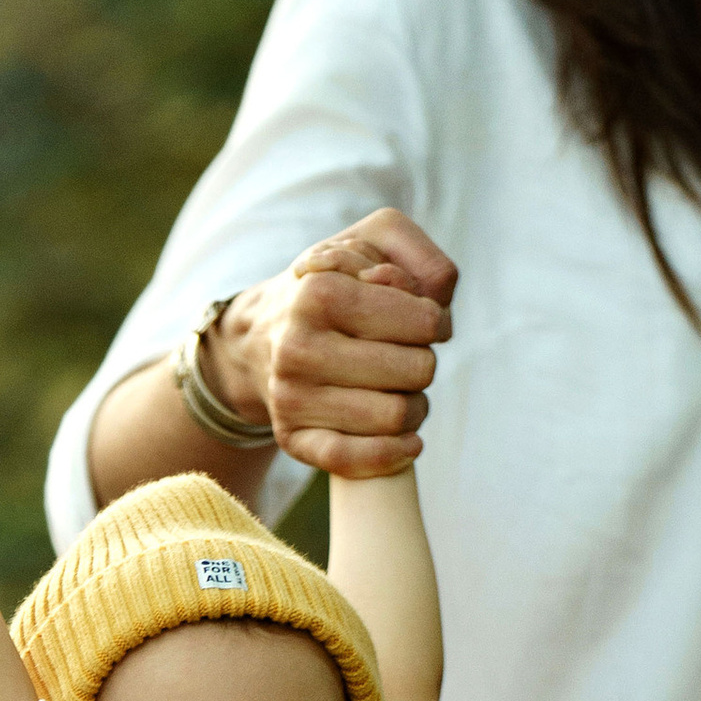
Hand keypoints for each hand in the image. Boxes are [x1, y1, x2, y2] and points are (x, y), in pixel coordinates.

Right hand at [206, 206, 455, 479]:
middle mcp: (299, 347)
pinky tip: (408, 441)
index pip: (424, 323)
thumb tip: (434, 306)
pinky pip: (352, 459)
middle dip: (422, 363)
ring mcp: (291, 397)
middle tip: (403, 357)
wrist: (263, 334)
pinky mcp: (291, 438)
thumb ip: (417, 256)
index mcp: (320, 292)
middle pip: (417, 371)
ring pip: (396, 417)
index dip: (436, 323)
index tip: (422, 322)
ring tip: (399, 390)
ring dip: (415, 407)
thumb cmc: (336, 285)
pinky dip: (392, 453)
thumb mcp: (374, 241)